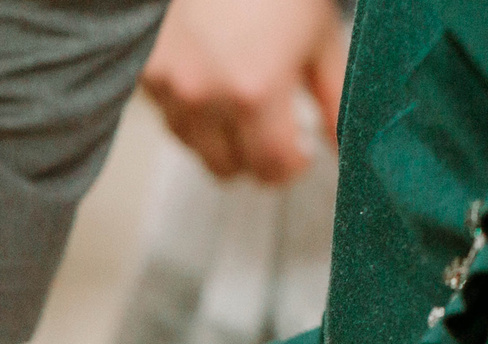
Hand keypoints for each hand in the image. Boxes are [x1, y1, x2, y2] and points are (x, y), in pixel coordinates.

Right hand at [140, 0, 349, 185]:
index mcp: (256, 91)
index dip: (292, 166)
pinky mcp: (143, 73)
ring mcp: (167, 87)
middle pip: (229, 168)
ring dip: (219, 136)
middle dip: (255, 156)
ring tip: (238, 97)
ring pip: (194, 145)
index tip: (299, 153)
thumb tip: (344, 144)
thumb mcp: (319, 32)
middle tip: (272, 130)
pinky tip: (208, 76)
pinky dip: (189, 107)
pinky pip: (168, 113)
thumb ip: (335, 96)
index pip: (273, 167)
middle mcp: (204, 98)